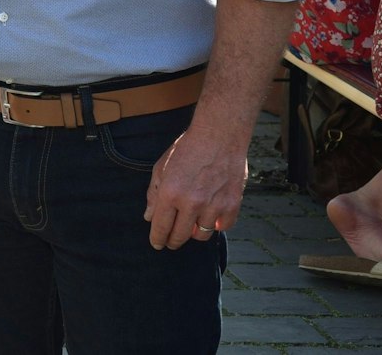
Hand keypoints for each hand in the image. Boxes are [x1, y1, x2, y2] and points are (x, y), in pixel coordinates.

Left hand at [144, 128, 247, 249]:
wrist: (219, 137)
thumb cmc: (187, 149)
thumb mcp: (161, 167)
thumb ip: (154, 193)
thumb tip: (149, 217)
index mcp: (169, 193)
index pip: (160, 226)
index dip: (157, 239)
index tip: (157, 244)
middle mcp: (191, 203)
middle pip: (180, 236)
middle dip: (173, 241)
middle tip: (171, 241)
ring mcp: (213, 206)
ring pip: (201, 235)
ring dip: (195, 232)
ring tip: (191, 225)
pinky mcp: (232, 205)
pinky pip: (222, 227)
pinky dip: (216, 226)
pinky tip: (211, 218)